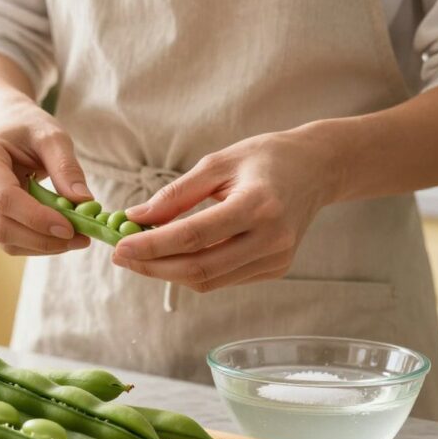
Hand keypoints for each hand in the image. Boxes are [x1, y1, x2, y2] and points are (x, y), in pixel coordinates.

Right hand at [0, 97, 92, 254]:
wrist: (5, 129)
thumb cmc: (28, 130)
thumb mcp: (52, 137)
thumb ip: (67, 168)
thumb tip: (84, 203)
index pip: (5, 198)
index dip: (36, 218)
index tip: (70, 228)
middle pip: (0, 225)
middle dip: (42, 239)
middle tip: (80, 239)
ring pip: (3, 239)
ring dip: (41, 246)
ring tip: (75, 239)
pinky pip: (6, 242)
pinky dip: (34, 244)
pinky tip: (56, 236)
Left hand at [112, 131, 340, 291]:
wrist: (318, 169)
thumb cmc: (264, 159)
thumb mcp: (217, 163)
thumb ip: (175, 194)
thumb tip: (134, 218)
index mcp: (258, 205)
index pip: (194, 236)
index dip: (152, 246)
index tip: (119, 247)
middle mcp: (271, 238)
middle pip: (199, 267)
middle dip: (153, 266)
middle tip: (121, 257)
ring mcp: (277, 259)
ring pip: (209, 280)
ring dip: (168, 272)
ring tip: (140, 255)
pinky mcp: (276, 269)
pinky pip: (223, 278)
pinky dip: (192, 270)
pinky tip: (173, 256)